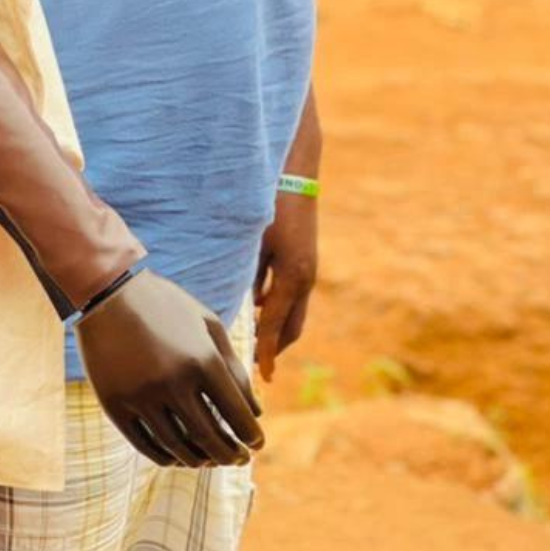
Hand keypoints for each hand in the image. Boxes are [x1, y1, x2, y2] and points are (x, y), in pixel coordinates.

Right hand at [77, 269, 263, 468]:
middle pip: (209, 437)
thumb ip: (234, 367)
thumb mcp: (208, 325)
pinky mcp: (114, 406)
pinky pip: (145, 445)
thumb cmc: (167, 307)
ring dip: (199, 460)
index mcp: (202, 360)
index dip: (250, 435)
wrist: (108, 295)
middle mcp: (173, 382)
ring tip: (210, 460)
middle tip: (239, 460)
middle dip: (229, 454)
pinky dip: (165, 457)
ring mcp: (141, 396)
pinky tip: (178, 458)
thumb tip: (256, 411)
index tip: (257, 445)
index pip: (235, 413)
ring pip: (177, 446)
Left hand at [254, 192, 319, 383]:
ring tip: (254, 342)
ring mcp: (307, 269)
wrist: (295, 173)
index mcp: (293, 278)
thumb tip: (242, 307)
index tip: (259, 377)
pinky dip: (276, 308)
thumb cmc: (269, 205)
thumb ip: (248, 277)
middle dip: (275, 348)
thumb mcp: (253, 243)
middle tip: (255, 367)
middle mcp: (305, 279)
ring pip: (293, 312)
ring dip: (276, 328)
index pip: (274, 326)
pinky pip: (291, 294)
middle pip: (292, 327)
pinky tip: (257, 306)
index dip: (265, 353)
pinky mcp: (304, 260)